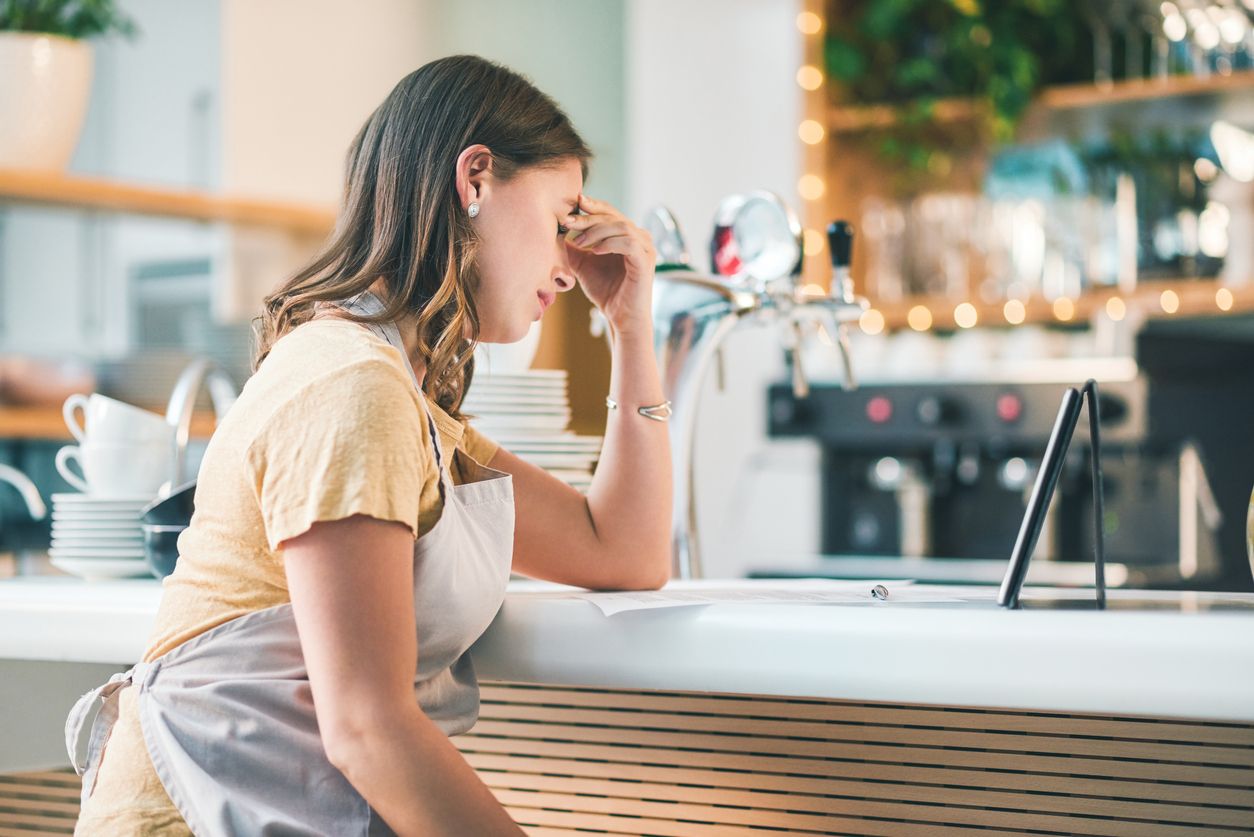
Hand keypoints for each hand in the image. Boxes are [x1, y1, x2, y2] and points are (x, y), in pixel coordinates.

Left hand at [562, 195, 655, 337]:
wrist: (620, 318)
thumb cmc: (606, 292)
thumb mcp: (583, 265)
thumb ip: (574, 247)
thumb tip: (557, 231)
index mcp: (627, 235)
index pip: (610, 212)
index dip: (592, 205)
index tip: (573, 203)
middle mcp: (640, 237)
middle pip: (614, 216)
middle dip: (589, 217)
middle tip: (568, 221)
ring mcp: (645, 248)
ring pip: (621, 227)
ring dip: (597, 231)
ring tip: (579, 241)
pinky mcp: (646, 260)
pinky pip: (628, 243)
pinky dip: (609, 243)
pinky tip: (594, 250)